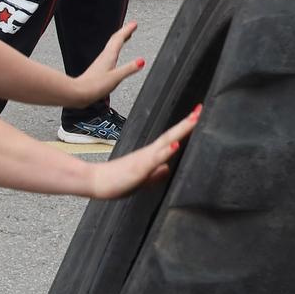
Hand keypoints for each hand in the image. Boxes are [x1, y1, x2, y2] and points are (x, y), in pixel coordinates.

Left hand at [63, 21, 146, 109]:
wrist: (78, 93)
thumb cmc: (94, 86)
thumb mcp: (116, 77)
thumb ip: (129, 69)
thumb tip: (141, 61)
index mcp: (109, 56)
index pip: (119, 39)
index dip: (127, 30)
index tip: (134, 24)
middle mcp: (104, 57)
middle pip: (114, 40)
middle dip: (124, 32)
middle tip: (131, 27)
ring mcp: (100, 62)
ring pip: (111, 46)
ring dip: (119, 40)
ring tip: (125, 37)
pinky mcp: (98, 69)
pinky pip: (108, 55)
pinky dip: (114, 51)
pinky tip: (114, 56)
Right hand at [87, 105, 202, 199]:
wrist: (95, 183)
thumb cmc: (116, 182)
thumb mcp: (141, 180)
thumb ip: (155, 175)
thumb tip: (168, 169)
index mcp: (150, 156)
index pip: (171, 139)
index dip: (184, 129)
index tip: (196, 116)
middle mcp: (149, 153)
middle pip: (171, 135)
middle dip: (187, 123)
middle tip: (199, 110)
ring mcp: (144, 159)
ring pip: (166, 142)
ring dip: (180, 131)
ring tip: (193, 120)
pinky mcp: (139, 168)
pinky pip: (155, 158)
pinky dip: (166, 151)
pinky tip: (175, 144)